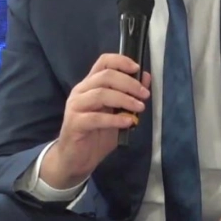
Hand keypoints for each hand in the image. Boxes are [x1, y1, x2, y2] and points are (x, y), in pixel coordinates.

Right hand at [40, 53, 150, 188]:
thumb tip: (146, 77)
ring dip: (124, 99)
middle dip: (129, 83)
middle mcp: (81, 91)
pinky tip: (128, 122)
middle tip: (144, 94)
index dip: (121, 61)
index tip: (137, 68)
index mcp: (90, 85)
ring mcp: (75, 106)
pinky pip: (96, 117)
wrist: (76, 160)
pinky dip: (115, 119)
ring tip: (139, 108)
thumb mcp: (118, 113)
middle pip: (105, 76)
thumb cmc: (97, 135)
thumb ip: (130, 96)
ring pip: (101, 94)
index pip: (103, 62)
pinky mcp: (74, 123)